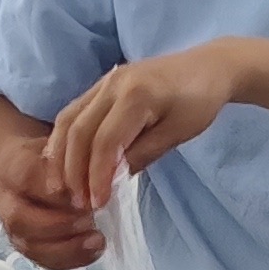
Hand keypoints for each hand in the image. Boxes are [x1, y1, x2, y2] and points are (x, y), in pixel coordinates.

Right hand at [0, 129, 101, 269]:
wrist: (17, 177)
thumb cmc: (43, 161)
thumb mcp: (59, 144)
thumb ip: (78, 156)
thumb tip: (106, 167)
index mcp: (14, 168)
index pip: (28, 178)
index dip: (55, 189)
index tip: (83, 192)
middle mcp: (8, 202)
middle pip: (22, 219)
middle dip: (60, 223)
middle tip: (91, 219)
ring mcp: (15, 228)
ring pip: (32, 245)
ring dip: (67, 248)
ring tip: (96, 240)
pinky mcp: (28, 247)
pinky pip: (44, 261)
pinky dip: (70, 260)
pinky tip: (92, 251)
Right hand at [48, 47, 245, 208]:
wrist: (208, 67)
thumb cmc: (200, 101)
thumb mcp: (177, 134)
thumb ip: (142, 155)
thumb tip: (111, 180)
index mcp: (135, 95)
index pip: (105, 142)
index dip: (96, 175)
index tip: (96, 203)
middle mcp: (112, 84)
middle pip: (79, 131)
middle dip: (73, 170)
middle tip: (76, 202)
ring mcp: (104, 82)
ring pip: (68, 120)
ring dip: (61, 156)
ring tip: (60, 187)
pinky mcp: (101, 84)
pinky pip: (73, 112)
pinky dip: (64, 138)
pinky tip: (63, 161)